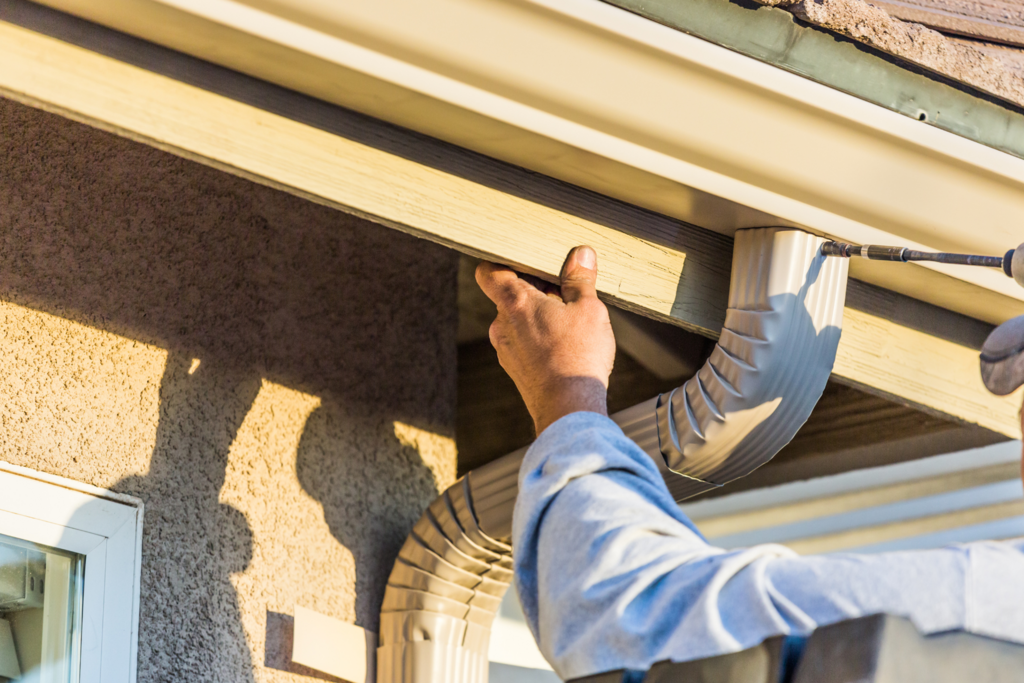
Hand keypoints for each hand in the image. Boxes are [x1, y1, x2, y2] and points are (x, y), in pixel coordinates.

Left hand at [476, 246, 615, 434]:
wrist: (569, 408)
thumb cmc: (578, 356)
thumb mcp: (588, 308)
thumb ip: (580, 279)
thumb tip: (581, 255)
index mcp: (515, 302)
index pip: (489, 271)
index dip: (502, 262)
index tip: (524, 262)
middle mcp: (502, 324)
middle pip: (510, 295)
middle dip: (535, 290)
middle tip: (565, 292)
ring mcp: (505, 348)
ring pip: (517, 320)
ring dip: (539, 315)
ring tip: (569, 322)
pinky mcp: (514, 368)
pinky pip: (522, 342)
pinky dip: (538, 338)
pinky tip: (564, 346)